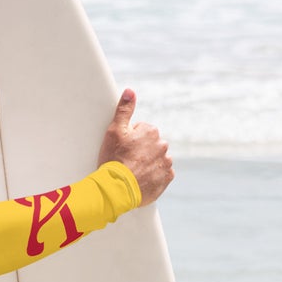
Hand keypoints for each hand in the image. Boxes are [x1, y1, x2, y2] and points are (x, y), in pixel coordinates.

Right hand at [98, 89, 173, 204]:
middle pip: (150, 145)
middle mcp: (162, 145)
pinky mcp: (167, 178)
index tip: (122, 150)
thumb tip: (130, 91)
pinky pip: (162, 174)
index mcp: (151, 131)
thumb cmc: (114, 160)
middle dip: (141, 151)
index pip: (141, 132)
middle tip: (127, 162)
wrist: (117, 189)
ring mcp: (166, 162)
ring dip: (148, 163)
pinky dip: (154, 176)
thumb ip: (124, 110)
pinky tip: (142, 179)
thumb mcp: (114, 131)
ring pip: (157, 159)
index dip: (130, 141)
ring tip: (133, 172)